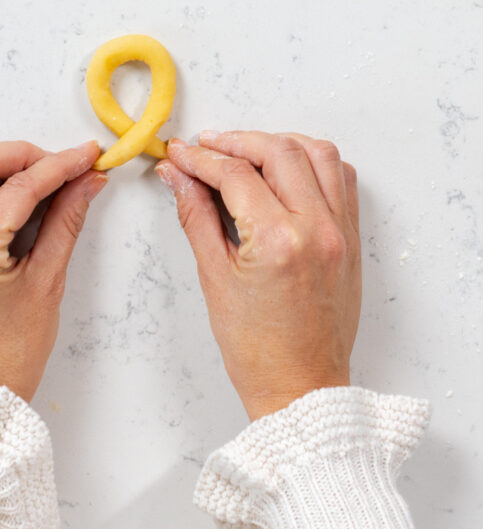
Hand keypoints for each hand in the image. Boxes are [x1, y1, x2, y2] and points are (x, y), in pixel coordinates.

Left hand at [0, 140, 105, 401]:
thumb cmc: (8, 355)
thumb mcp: (47, 284)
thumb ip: (66, 223)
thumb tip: (87, 183)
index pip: (19, 186)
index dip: (60, 164)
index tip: (87, 156)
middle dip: (21, 155)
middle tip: (60, 168)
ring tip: (36, 181)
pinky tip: (7, 197)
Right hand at [157, 131, 360, 419]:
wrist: (300, 387)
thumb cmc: (256, 348)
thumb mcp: (214, 277)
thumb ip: (196, 215)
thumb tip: (177, 175)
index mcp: (279, 242)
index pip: (236, 174)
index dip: (201, 158)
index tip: (179, 154)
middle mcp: (317, 228)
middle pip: (278, 151)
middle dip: (236, 141)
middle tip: (206, 147)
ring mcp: (341, 231)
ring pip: (317, 154)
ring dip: (278, 142)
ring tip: (245, 152)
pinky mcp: (352, 237)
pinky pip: (341, 178)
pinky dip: (312, 161)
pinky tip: (284, 169)